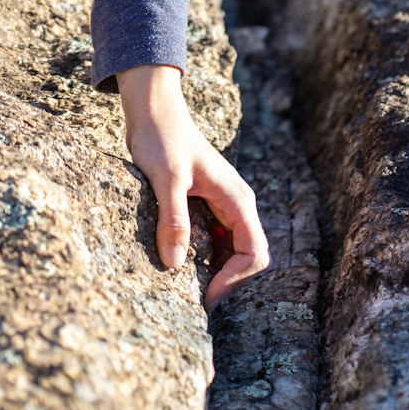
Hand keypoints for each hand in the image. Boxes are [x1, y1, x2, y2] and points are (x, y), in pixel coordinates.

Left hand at [117, 64, 269, 309]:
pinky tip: (179, 261)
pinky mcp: (206, 204)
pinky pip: (214, 239)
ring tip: (187, 287)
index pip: (254, 253)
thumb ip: (174, 219)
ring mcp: (223, 204)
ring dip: (214, 270)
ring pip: (231, 250)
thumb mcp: (166, 179)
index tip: (204, 295)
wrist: (153, 110)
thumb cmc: (162, 137)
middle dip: (226, 280)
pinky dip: (202, 255)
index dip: (234, 279)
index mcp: (236, 198)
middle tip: (195, 299)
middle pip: (247, 256)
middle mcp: (236, 203)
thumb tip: (175, 265)